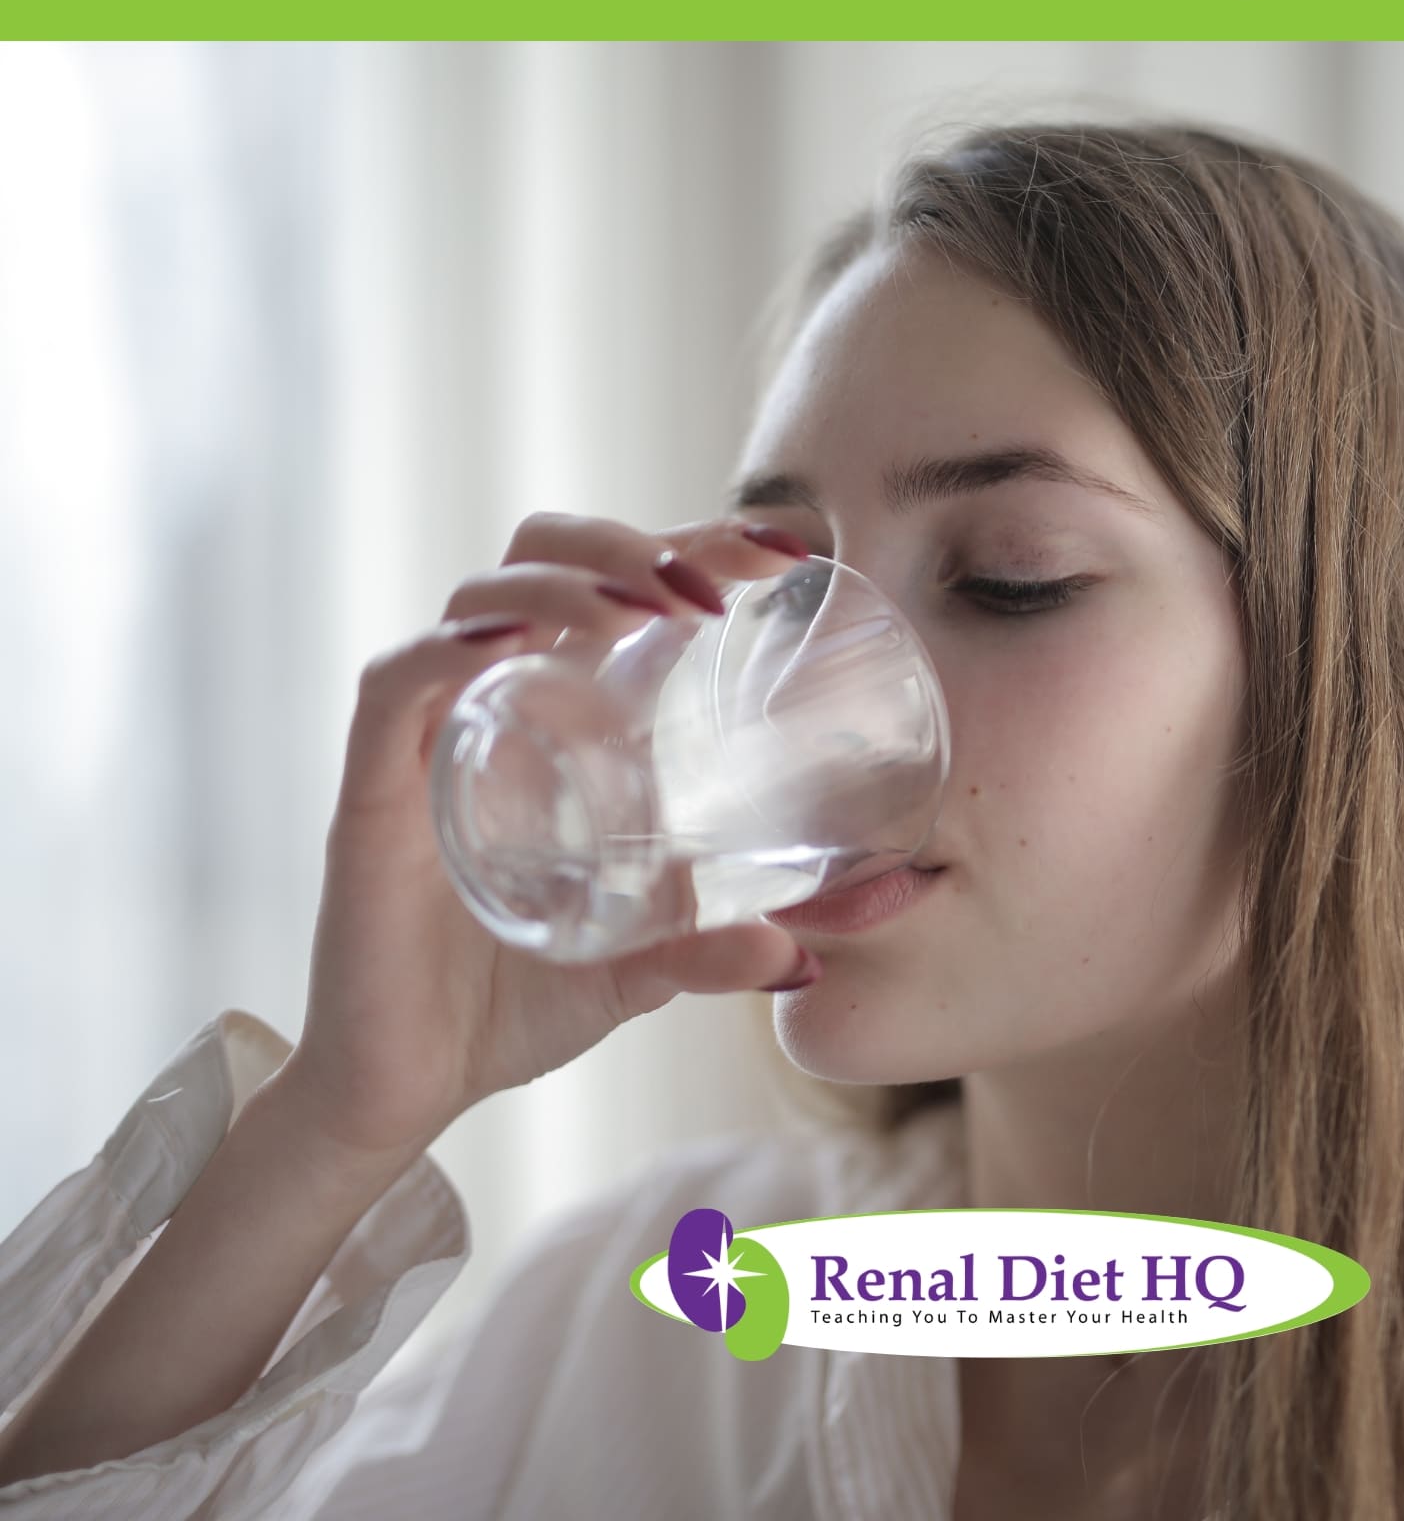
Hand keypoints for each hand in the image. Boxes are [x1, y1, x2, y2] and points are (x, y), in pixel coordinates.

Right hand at [273, 512, 817, 1164]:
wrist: (405, 1090)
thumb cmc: (512, 1003)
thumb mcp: (638, 966)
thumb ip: (710, 951)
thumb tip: (800, 960)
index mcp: (559, 712)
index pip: (618, 583)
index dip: (693, 543)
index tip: (784, 552)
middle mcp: (494, 701)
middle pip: (544, 556)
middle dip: (629, 542)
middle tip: (713, 586)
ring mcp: (430, 737)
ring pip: (479, 597)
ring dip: (567, 581)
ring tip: (645, 608)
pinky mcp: (373, 791)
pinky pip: (394, 686)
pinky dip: (449, 648)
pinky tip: (515, 643)